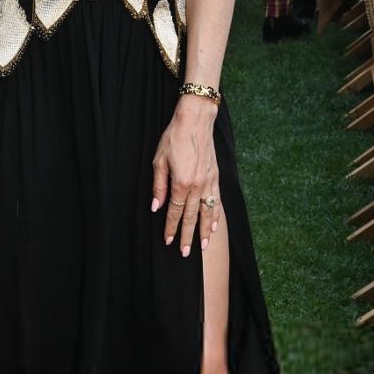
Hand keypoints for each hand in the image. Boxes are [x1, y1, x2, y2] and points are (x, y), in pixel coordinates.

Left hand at [151, 99, 220, 257]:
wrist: (196, 120)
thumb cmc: (174, 137)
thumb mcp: (159, 160)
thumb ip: (158, 186)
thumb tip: (156, 207)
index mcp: (181, 183)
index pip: (174, 211)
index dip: (170, 227)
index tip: (168, 241)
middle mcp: (197, 186)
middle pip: (192, 217)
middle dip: (188, 236)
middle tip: (185, 253)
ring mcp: (209, 182)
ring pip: (207, 213)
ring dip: (205, 231)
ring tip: (203, 247)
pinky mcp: (216, 177)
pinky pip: (217, 202)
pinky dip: (216, 216)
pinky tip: (216, 226)